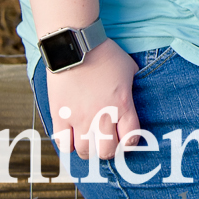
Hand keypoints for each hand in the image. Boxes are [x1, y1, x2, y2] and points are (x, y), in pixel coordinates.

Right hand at [41, 40, 139, 159]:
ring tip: (89, 140)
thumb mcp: (130, 68)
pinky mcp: (60, 116)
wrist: (76, 46)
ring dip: (88, 149)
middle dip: (109, 150)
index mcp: (122, 105)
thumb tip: (138, 94)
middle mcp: (101, 116)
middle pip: (106, 152)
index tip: (126, 138)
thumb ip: (133, 86)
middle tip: (107, 142)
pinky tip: (72, 136)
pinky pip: (63, 143)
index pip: (130, 139)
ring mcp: (79, 118)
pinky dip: (68, 144)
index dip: (130, 142)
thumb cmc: (105, 54)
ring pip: (84, 152)